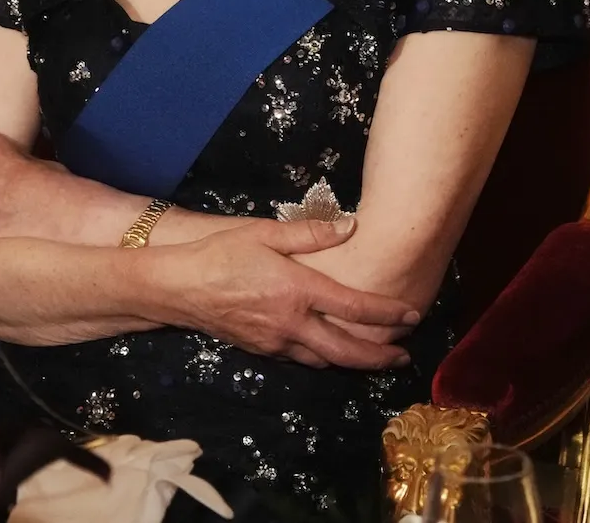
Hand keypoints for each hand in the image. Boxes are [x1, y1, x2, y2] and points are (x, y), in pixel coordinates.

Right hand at [143, 217, 421, 369]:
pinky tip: (331, 351)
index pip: (353, 308)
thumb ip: (310, 232)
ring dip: (353, 362)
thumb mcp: (264, 232)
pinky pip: (302, 359)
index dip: (387, 313)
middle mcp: (291, 323)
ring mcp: (276, 342)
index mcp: (297, 290)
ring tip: (375, 358)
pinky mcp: (262, 351)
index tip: (411, 314)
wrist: (177, 288)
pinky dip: (324, 358)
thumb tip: (351, 226)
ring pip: (325, 361)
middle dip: (379, 356)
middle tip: (403, 357)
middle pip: (346, 350)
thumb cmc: (221, 253)